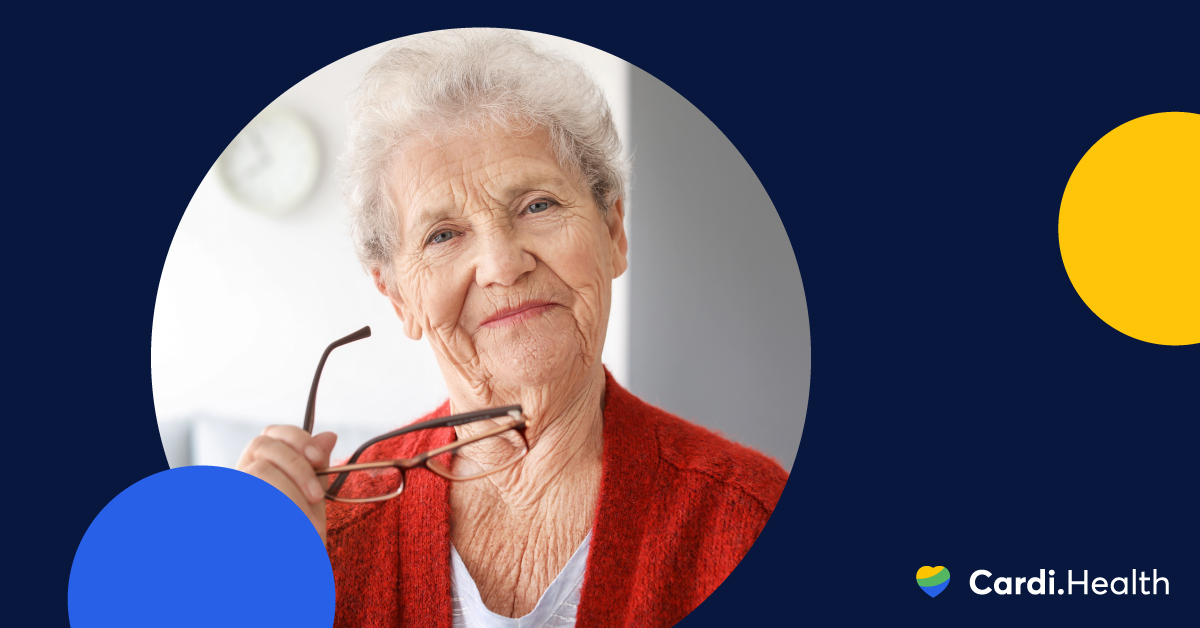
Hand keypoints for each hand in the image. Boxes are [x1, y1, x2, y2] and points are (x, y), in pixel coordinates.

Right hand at [236, 426, 337, 544]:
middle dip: (297, 469)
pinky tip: (294, 532)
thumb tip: (330, 436)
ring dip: (290, 497)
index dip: (297, 438)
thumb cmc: (298, 529)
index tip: (320, 458)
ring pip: (259, 472)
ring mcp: (231, 486)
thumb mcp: (312, 496)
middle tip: (317, 497)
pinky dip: (279, 513)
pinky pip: (253, 500)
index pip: (273, 432)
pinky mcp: (226, 507)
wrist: (283, 572)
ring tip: (310, 526)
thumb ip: (317, 467)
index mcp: (263, 459)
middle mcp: (242, 468)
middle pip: (265, 447)